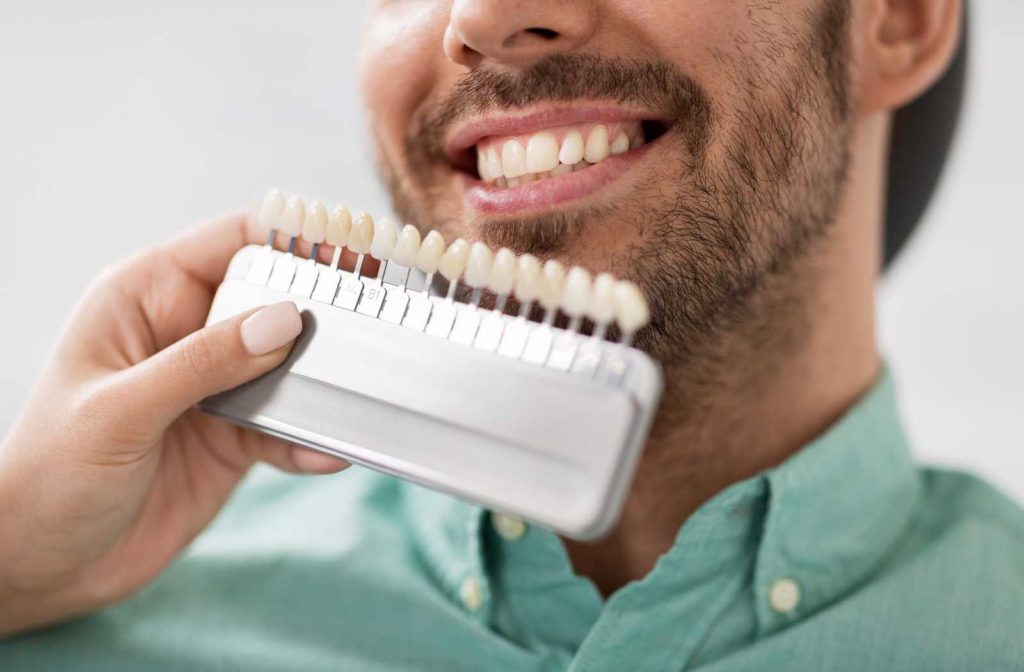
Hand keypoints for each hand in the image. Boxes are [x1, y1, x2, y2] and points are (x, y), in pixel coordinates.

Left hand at [0, 213, 347, 635]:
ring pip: (291, 365)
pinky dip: (311, 438)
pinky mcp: (236, 436)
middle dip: (323, 312)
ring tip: (358, 394)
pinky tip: (328, 453)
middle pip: (275, 299)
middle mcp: (188, 332)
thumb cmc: (49, 475)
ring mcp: (216, 385)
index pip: (233, 241)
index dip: (294, 239)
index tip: (352, 249)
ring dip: (324, 381)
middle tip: (375, 324)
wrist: (44, 564)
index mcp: (147, 298)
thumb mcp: (121, 411)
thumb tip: (284, 321)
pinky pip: (288, 426)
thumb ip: (203, 363)